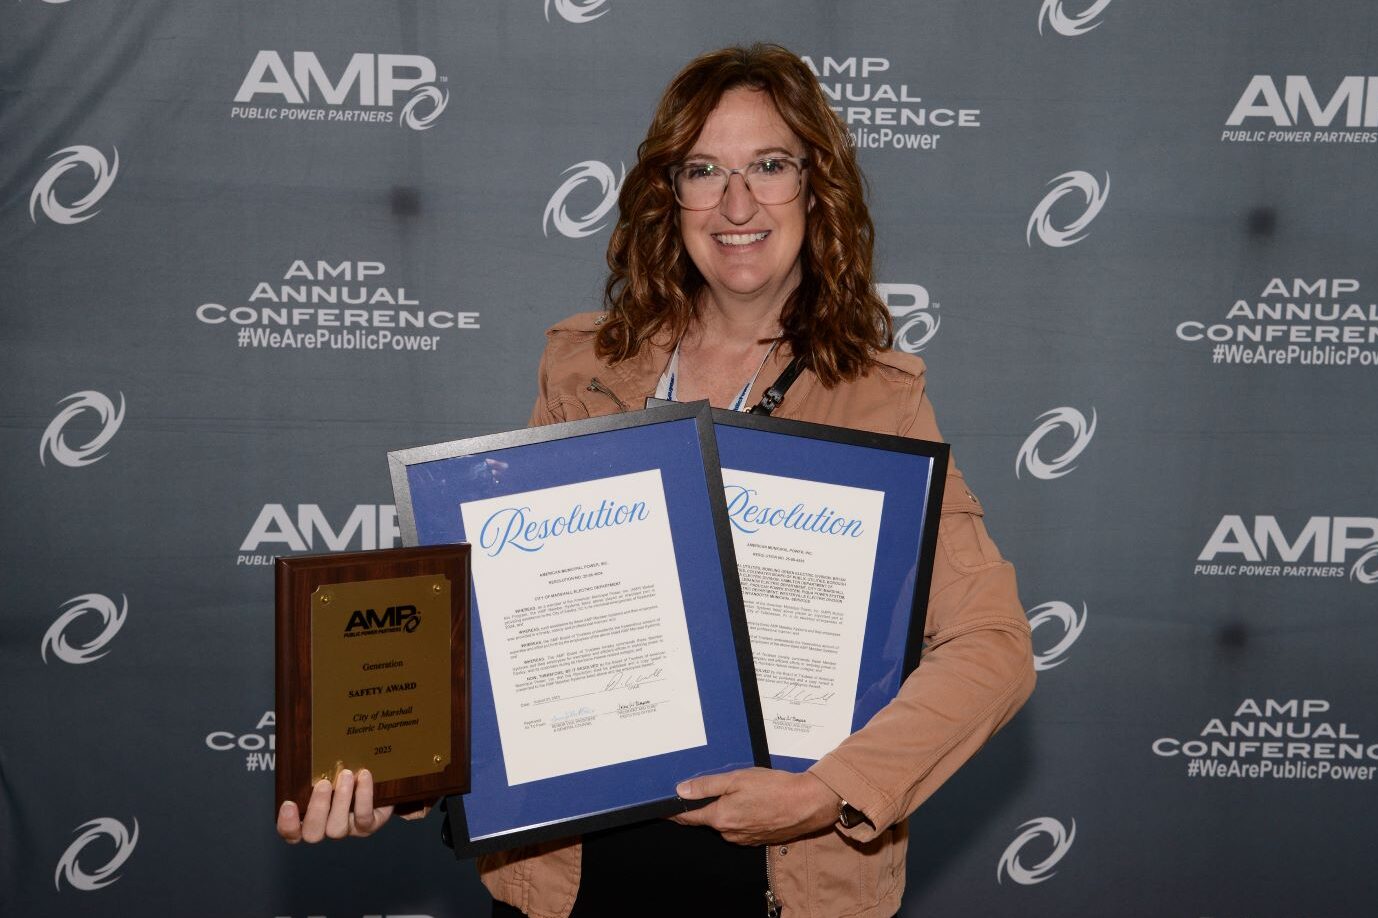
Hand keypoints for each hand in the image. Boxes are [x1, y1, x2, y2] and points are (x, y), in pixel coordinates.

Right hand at [276, 768, 395, 842]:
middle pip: (312, 833)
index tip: (288, 804)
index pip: (291, 832)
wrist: (378, 782)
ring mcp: (347, 828)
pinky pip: (364, 817)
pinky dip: (364, 796)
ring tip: (346, 775)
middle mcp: (325, 827)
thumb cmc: (343, 773)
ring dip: (341, 800)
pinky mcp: (368, 825)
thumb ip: (313, 766)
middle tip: (323, 783)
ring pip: (337, 828)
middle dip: (317, 808)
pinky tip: (364, 775)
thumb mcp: (326, 770)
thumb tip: (307, 744)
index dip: (287, 824)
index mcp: (308, 817)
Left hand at [669, 768, 840, 844]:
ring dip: (724, 810)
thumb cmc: (775, 788)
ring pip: (724, 823)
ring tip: (737, 790)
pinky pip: (740, 827)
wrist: (808, 803)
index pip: (687, 817)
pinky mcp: (757, 838)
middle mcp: (729, 833)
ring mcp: (744, 838)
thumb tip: (681, 790)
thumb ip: (707, 786)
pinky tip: (751, 802)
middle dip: (703, 805)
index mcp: (720, 818)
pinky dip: (739, 815)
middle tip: (706, 786)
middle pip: (706, 819)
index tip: (664, 807)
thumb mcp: (737, 778)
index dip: (674, 811)